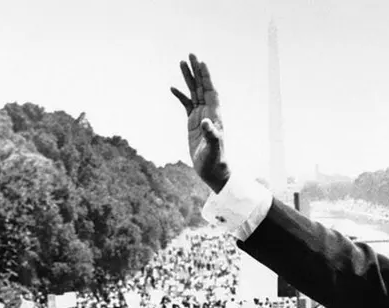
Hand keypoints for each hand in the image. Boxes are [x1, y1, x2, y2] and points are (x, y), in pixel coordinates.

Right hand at [171, 54, 229, 192]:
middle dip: (196, 71)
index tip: (201, 62)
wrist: (213, 171)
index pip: (211, 91)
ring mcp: (200, 117)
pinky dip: (180, 95)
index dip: (206, 77)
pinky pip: (186, 105)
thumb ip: (211, 135)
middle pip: (202, 87)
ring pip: (194, 92)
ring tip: (181, 63)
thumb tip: (206, 122)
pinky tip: (173, 88)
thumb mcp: (213, 149)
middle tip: (190, 54)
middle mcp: (209, 112)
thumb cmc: (215, 162)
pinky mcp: (193, 123)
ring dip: (188, 78)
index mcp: (215, 115)